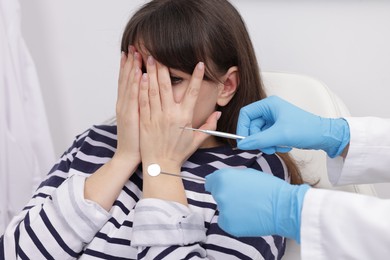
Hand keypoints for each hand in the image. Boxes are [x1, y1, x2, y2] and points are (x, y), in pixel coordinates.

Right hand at [114, 46, 142, 165]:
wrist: (129, 156)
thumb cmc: (137, 140)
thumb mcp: (137, 119)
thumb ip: (142, 106)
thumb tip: (148, 95)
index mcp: (126, 104)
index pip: (128, 81)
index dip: (129, 66)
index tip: (133, 52)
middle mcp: (124, 103)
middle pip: (126, 79)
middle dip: (129, 62)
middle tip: (133, 46)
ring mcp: (126, 109)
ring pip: (129, 85)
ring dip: (132, 68)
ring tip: (135, 53)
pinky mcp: (130, 117)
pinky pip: (133, 98)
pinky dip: (134, 85)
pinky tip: (138, 74)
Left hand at [139, 57, 218, 170]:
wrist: (160, 166)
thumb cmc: (177, 153)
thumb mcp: (196, 140)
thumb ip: (208, 126)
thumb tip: (218, 113)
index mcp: (185, 117)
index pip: (193, 93)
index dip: (197, 77)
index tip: (199, 64)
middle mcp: (170, 114)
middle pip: (167, 86)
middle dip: (164, 67)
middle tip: (161, 52)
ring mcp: (156, 117)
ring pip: (153, 90)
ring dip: (151, 73)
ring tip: (149, 58)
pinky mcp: (144, 121)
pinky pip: (143, 101)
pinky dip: (142, 88)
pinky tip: (140, 76)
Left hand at [205, 168, 309, 242]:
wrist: (283, 207)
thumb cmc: (269, 188)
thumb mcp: (248, 173)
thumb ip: (232, 177)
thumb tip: (219, 181)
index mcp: (223, 178)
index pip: (210, 182)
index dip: (218, 185)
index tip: (226, 188)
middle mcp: (220, 193)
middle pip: (218, 196)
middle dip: (228, 197)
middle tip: (244, 199)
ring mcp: (223, 210)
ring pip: (223, 210)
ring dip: (232, 210)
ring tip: (249, 209)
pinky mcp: (228, 225)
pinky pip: (226, 222)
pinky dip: (234, 222)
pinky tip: (248, 218)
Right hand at [236, 95, 349, 157]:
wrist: (323, 136)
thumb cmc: (306, 129)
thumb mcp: (280, 135)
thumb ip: (259, 140)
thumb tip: (242, 144)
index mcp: (269, 104)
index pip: (246, 114)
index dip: (242, 128)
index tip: (244, 142)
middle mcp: (270, 110)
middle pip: (252, 126)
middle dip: (258, 139)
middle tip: (266, 148)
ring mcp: (274, 119)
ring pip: (259, 134)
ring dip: (266, 144)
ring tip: (278, 147)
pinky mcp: (278, 128)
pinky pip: (267, 138)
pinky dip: (272, 144)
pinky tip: (284, 146)